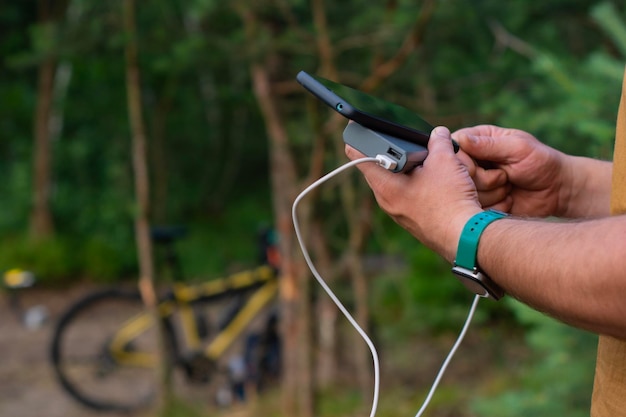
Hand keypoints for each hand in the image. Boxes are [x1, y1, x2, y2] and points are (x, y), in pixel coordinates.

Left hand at [345, 126, 485, 261]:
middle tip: (402, 142)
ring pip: (396, 184)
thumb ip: (438, 142)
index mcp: (385, 186)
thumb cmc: (449, 200)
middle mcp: (387, 202)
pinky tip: (434, 180)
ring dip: (406, 170)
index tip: (354, 132)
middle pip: (380, 170)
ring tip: (425, 161)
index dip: (357, 142)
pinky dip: (415, 185)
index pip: (362, 160)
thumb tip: (438, 133)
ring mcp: (399, 213)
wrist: (465, 236)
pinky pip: (408, 196)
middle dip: (390, 154)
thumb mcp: (445, 161)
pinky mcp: (412, 220)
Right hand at [453, 125, 567, 216]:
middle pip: (456, 175)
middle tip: (505, 177)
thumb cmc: (541, 162)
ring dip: (492, 193)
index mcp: (479, 141)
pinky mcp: (481, 203)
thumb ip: (490, 145)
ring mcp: (476, 184)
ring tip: (509, 187)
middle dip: (483, 179)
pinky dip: (494, 207)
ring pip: (465, 194)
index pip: (453, 149)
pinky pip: (475, 209)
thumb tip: (461, 139)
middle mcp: (473, 162)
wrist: (557, 191)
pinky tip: (508, 201)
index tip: (480, 167)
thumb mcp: (518, 148)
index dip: (462, 161)